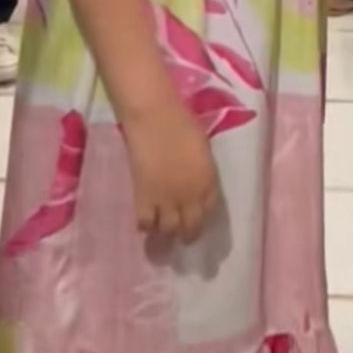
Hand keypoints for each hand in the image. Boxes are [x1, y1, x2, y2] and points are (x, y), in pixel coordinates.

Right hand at [122, 98, 218, 243]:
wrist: (154, 117)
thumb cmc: (181, 123)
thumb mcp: (201, 149)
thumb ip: (200, 171)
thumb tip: (195, 183)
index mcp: (208, 181)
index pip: (209, 211)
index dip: (202, 217)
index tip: (196, 219)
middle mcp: (190, 197)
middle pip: (191, 228)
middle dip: (187, 235)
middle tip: (181, 235)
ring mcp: (166, 200)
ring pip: (168, 232)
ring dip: (166, 235)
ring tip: (162, 233)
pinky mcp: (144, 198)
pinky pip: (146, 223)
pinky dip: (146, 225)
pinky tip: (146, 220)